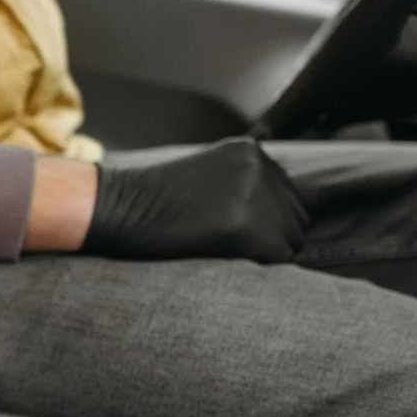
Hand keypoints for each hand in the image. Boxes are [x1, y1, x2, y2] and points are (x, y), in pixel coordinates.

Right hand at [81, 139, 308, 262]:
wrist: (118, 207)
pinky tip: (224, 254)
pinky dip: (256, 265)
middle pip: (298, 218)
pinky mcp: (245, 223)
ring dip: (266, 253)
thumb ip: (243, 186)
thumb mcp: (207, 177)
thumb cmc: (154, 202)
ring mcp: (254, 192)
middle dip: (272, 238)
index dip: (269, 223)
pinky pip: (277, 257)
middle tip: (231, 246)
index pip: (290, 197)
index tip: (237, 233)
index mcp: (251, 151)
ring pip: (291, 239)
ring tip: (225, 249)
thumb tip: (278, 217)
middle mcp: (260, 165)